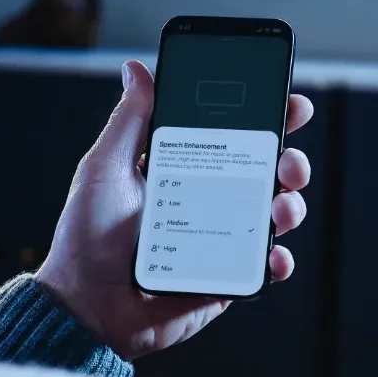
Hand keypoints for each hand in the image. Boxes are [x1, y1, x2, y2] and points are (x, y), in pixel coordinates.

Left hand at [36, 60, 313, 359]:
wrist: (86, 306)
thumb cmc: (86, 237)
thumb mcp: (105, 168)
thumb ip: (129, 120)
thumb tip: (138, 69)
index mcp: (184, 169)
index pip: (234, 136)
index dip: (266, 117)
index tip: (290, 103)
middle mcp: (208, 200)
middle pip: (266, 172)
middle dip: (290, 160)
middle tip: (287, 161)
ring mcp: (221, 239)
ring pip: (275, 215)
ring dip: (291, 205)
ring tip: (280, 207)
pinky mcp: (226, 278)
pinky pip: (266, 267)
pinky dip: (278, 260)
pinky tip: (272, 255)